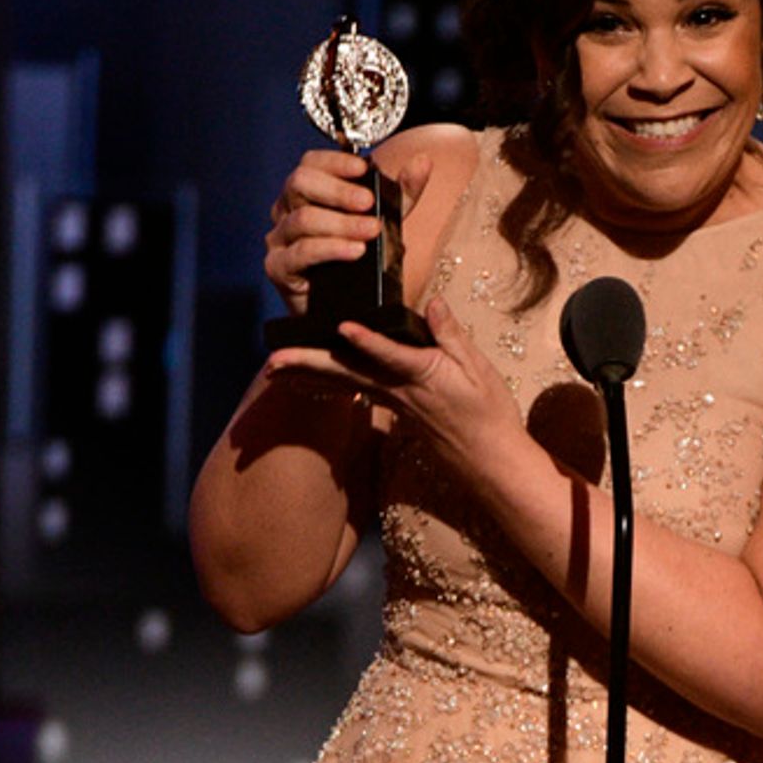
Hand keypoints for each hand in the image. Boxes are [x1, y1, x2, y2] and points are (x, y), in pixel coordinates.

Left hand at [263, 293, 526, 485]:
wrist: (489, 459)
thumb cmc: (489, 413)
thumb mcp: (479, 369)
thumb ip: (451, 335)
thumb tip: (433, 302)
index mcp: (423, 375)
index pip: (390, 355)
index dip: (367, 339)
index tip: (343, 326)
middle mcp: (399, 390)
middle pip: (347, 373)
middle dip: (309, 364)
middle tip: (273, 361)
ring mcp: (393, 402)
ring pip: (343, 384)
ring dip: (307, 375)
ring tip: (273, 371)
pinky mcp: (394, 409)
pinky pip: (354, 392)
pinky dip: (328, 385)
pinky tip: (309, 382)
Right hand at [264, 146, 433, 311]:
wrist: (343, 307)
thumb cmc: (357, 261)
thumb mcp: (386, 222)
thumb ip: (402, 194)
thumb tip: (423, 162)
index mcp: (307, 192)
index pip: (311, 163)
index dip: (335, 162)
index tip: (364, 169)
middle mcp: (287, 210)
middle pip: (300, 183)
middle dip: (337, 191)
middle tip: (368, 202)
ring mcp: (280, 238)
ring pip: (303, 219)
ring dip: (341, 223)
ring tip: (370, 231)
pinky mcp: (278, 268)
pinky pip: (301, 252)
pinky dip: (331, 249)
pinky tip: (355, 251)